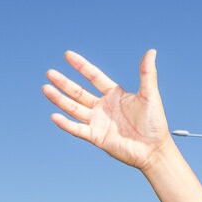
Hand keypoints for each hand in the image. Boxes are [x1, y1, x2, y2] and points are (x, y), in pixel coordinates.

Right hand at [45, 50, 172, 171]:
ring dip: (60, 99)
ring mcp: (98, 122)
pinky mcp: (96, 137)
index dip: (81, 66)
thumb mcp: (150, 95)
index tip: (68, 55)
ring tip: (46, 89)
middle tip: (50, 73)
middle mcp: (103, 107)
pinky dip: (66, 124)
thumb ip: (147, 74)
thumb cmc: (155, 123)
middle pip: (78, 92)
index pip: (93, 76)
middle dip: (64, 83)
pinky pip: (78, 129)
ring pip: (74, 109)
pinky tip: (54, 116)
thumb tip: (151, 51)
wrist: (154, 150)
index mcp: (114, 94)